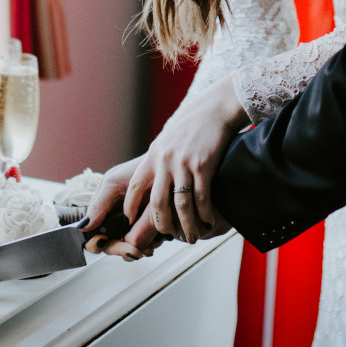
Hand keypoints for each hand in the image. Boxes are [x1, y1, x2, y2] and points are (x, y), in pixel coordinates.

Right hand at [82, 157, 156, 260]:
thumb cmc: (136, 171)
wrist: (163, 167)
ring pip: (129, 248)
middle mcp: (116, 223)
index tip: (103, 242)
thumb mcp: (113, 184)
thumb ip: (98, 204)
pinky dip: (151, 243)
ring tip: (148, 245)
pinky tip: (157, 238)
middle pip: (111, 246)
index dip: (95, 244)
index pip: (93, 237)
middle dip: (121, 249)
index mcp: (102, 214)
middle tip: (133, 250)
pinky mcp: (150, 229)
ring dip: (138, 248)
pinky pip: (147, 243)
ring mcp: (133, 228)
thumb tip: (82, 227)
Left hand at [123, 74, 248, 244]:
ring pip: (180, 205)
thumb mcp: (167, 141)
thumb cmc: (191, 127)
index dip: (131, 207)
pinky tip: (208, 222)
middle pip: (157, 203)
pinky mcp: (204, 165)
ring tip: (191, 237)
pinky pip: (201, 198)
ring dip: (186, 226)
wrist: (215, 109)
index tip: (130, 222)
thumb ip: (157, 161)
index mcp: (153, 156)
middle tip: (169, 236)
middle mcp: (165, 160)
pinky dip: (204, 214)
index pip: (134, 187)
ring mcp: (184, 163)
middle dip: (162, 225)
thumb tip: (149, 183)